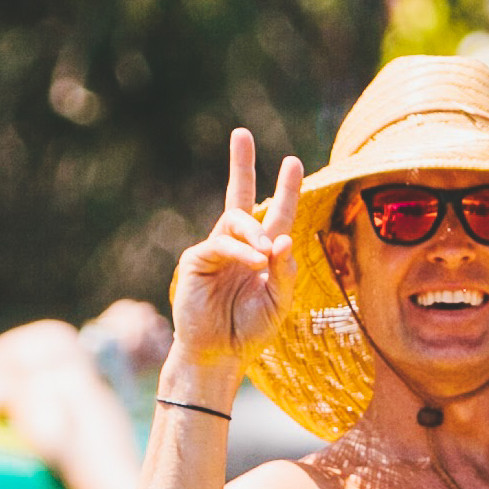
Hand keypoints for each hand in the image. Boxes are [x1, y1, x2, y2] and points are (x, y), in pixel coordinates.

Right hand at [168, 127, 303, 378]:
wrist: (220, 354)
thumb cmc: (250, 330)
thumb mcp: (280, 302)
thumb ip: (285, 271)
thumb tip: (284, 238)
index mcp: (262, 252)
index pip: (276, 214)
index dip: (285, 189)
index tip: (292, 161)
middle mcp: (238, 245)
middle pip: (240, 195)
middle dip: (240, 164)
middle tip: (240, 133)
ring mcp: (216, 250)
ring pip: (235, 220)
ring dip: (254, 231)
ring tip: (265, 253)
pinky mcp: (196, 260)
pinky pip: (220, 244)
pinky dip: (240, 251)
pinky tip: (254, 262)